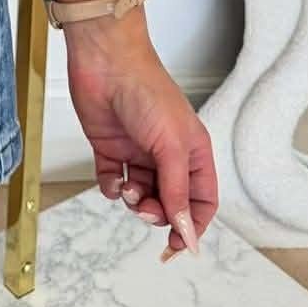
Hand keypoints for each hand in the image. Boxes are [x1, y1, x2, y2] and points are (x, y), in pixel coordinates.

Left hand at [65, 31, 217, 261]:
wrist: (106, 61)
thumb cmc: (146, 91)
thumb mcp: (171, 147)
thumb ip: (177, 192)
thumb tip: (187, 231)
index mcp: (193, 152)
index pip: (201, 201)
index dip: (193, 226)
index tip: (178, 245)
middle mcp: (167, 155)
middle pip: (169, 203)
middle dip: (158, 214)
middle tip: (145, 209)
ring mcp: (138, 152)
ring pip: (141, 195)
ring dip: (134, 201)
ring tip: (128, 188)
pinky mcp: (111, 148)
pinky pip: (113, 182)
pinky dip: (112, 187)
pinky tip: (113, 178)